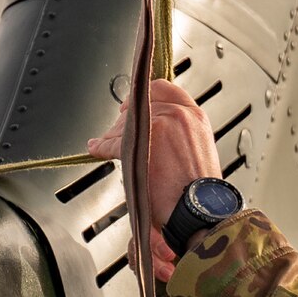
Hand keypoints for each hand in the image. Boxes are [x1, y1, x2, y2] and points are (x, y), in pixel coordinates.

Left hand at [86, 79, 222, 237]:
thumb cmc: (200, 191)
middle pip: (139, 105)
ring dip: (115, 135)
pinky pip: (112, 142)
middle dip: (127, 119)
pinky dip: (101, 147)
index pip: (163, 89)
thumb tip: (162, 134)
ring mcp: (158, 124)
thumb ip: (182, 134)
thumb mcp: (201, 150)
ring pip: (125, 124)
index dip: (145, 96)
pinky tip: (96, 148)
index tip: (135, 105)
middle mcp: (177, 114)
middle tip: (119, 129)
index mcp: (195, 115)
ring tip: (107, 143)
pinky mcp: (140, 141)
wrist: (199, 207)